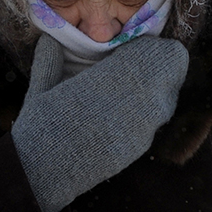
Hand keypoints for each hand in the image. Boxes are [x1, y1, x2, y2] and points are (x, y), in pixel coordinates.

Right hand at [12, 33, 188, 211]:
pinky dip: (149, 113)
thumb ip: (50, 58)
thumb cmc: (39, 128)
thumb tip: (52, 37)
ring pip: (168, 97)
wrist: (42, 175)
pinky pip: (156, 122)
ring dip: (157, 88)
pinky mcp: (139, 148)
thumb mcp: (41, 88)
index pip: (151, 52)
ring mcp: (139, 127)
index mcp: (107, 79)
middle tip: (141, 65)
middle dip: (160, 64)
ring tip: (134, 89)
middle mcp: (131, 101)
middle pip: (171, 70)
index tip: (134, 46)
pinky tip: (127, 115)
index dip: (148, 46)